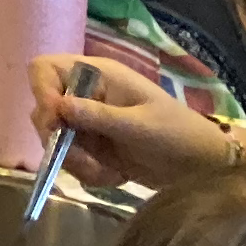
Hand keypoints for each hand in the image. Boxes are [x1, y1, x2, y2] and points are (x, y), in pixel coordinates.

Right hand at [32, 52, 242, 187]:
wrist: (205, 166)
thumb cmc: (179, 135)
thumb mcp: (141, 126)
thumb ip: (99, 117)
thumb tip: (58, 107)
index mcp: (99, 75)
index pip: (46, 69)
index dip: (41, 91)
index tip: (54, 122)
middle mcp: (87, 95)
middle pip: (43, 108)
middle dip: (57, 138)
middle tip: (80, 160)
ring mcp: (87, 122)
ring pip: (54, 139)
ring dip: (74, 161)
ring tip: (105, 174)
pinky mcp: (91, 147)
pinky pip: (69, 159)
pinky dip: (86, 172)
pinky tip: (112, 176)